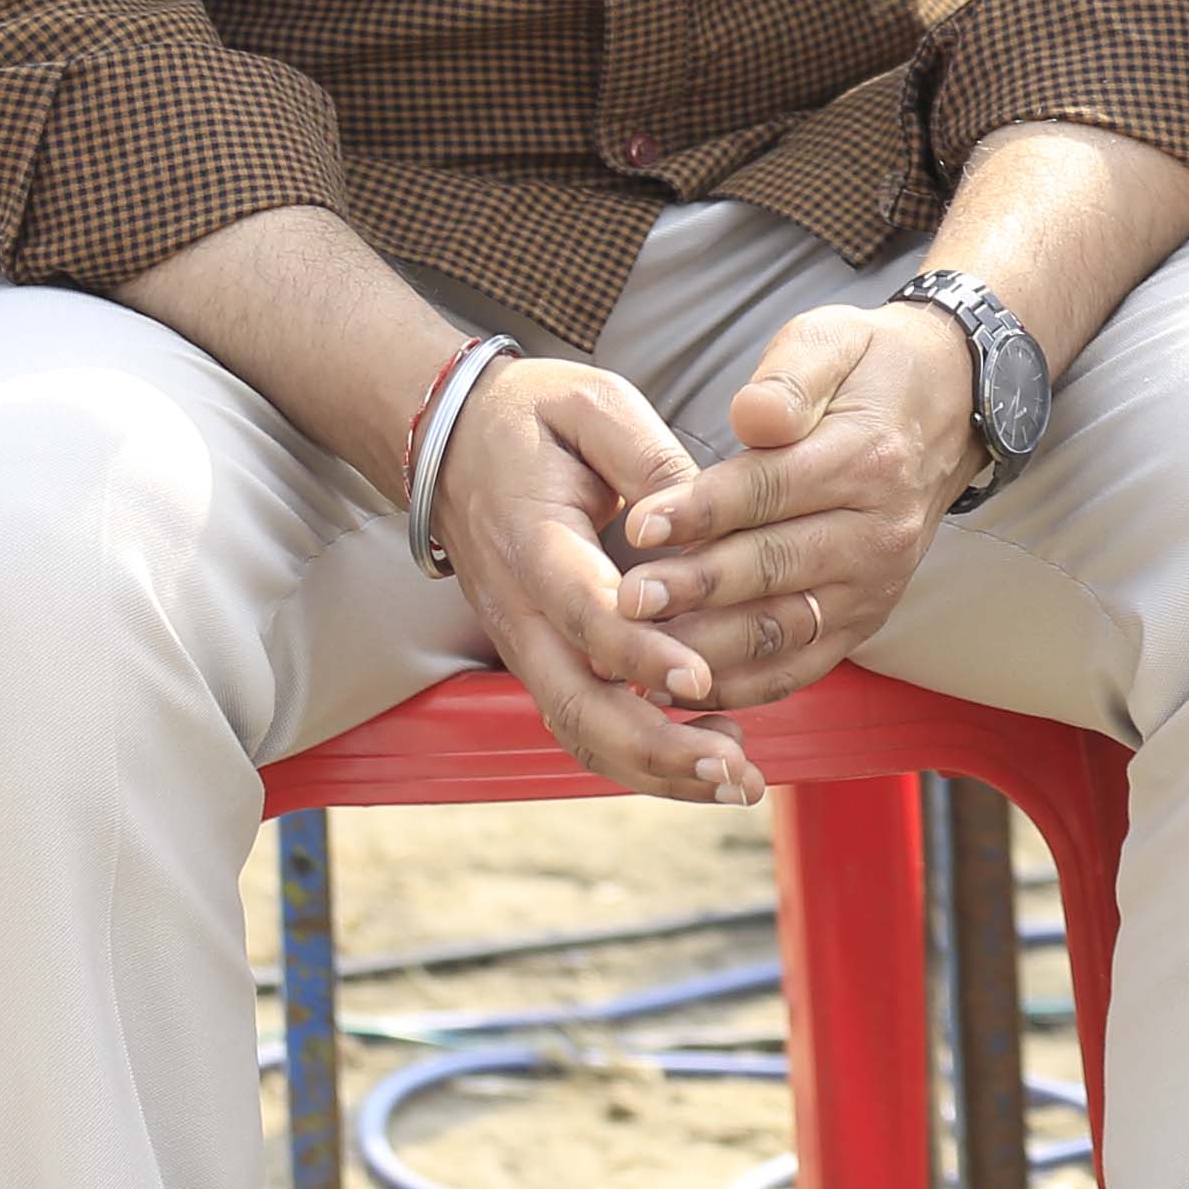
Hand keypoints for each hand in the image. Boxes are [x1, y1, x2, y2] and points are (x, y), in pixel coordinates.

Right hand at [428, 355, 761, 802]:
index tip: (703, 678)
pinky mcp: (542, 659)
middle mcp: (523, 612)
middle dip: (659, 748)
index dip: (643, 652)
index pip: (586, 613)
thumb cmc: (534, 418)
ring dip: (656, 769)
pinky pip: (583, 725)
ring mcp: (527, 644)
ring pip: (579, 732)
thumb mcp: (595, 405)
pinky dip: (641, 756)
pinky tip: (707, 757)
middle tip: (737, 770)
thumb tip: (709, 516)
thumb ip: (650, 456)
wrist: (451, 441)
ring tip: (736, 783)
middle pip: (578, 705)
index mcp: (535, 543)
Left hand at [613, 295, 980, 711]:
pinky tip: (682, 687)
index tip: (638, 525)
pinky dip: (742, 686)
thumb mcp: (832, 340)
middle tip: (626, 600)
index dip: (700, 509)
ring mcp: (873, 586)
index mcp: (866, 457)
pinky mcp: (863, 621)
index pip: (769, 489)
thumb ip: (790, 375)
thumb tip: (751, 416)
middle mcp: (877, 532)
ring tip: (640, 650)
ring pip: (781, 627)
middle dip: (693, 588)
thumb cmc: (867, 370)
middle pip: (771, 566)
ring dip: (707, 647)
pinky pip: (799, 666)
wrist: (947, 407)